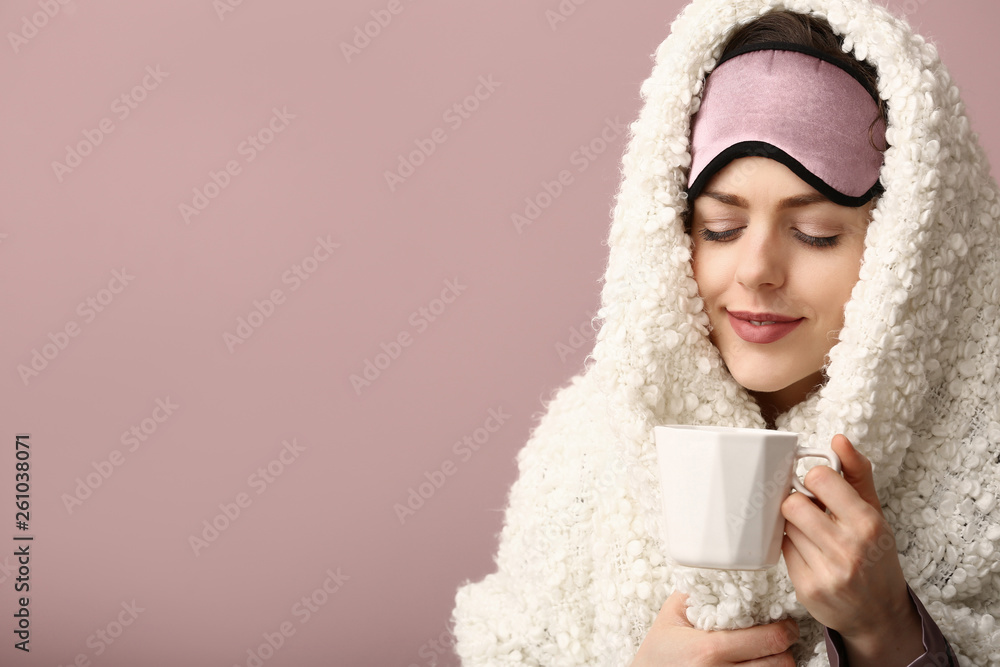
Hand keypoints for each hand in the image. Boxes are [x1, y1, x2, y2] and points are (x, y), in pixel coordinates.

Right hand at [630, 589, 797, 665]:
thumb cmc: (656, 656)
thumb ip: (697, 594)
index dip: (785, 630)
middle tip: (780, 640)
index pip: (770, 639)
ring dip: (777, 666)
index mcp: (709, 649)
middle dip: (784, 649)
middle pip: (780, 663)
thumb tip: (723, 574)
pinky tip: (755, 666)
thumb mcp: (670, 617)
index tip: (785, 624)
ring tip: (768, 656)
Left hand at [780, 434, 923, 663]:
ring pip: (785, 526)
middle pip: (792, 503)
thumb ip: (856, 473)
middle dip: (799, 504)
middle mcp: (848, 548)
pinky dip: (792, 547)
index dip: (814, 480)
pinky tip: (810, 555)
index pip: (819, 478)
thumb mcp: (875, 512)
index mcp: (867, 523)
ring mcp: (826, 571)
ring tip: (815, 536)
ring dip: (795, 526)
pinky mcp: (806, 588)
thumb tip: (838, 439)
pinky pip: (782, 550)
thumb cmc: (875, 555)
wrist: (879, 614)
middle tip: (813, 513)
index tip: (821, 489)